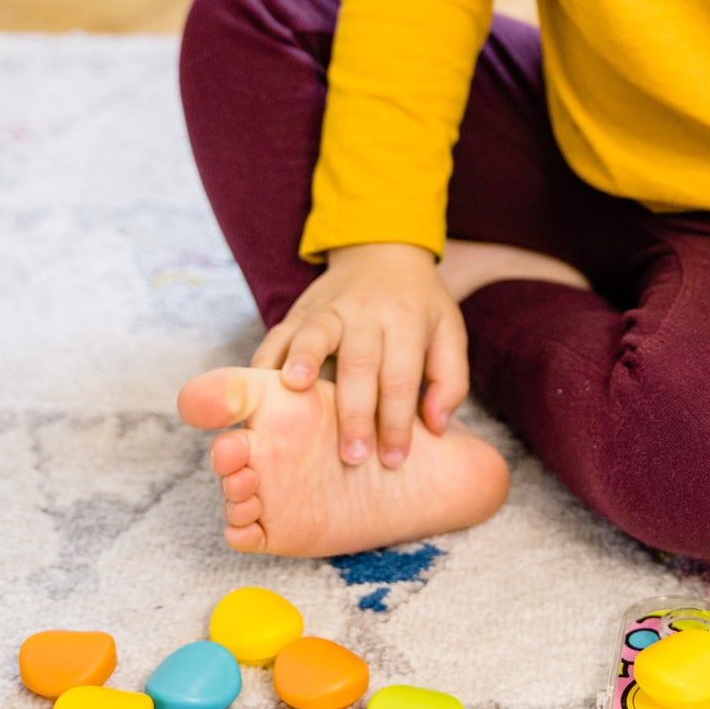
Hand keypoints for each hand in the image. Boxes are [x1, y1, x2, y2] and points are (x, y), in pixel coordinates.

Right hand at [252, 243, 467, 467]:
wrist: (381, 249)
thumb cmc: (418, 305)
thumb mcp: (449, 331)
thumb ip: (450, 379)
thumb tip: (436, 427)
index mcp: (406, 320)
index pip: (401, 376)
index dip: (398, 421)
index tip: (395, 459)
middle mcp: (366, 312)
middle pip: (359, 363)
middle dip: (355, 413)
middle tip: (353, 456)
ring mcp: (328, 309)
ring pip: (313, 337)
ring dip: (303, 365)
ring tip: (295, 397)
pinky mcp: (298, 311)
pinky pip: (277, 336)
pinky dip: (266, 363)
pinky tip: (260, 392)